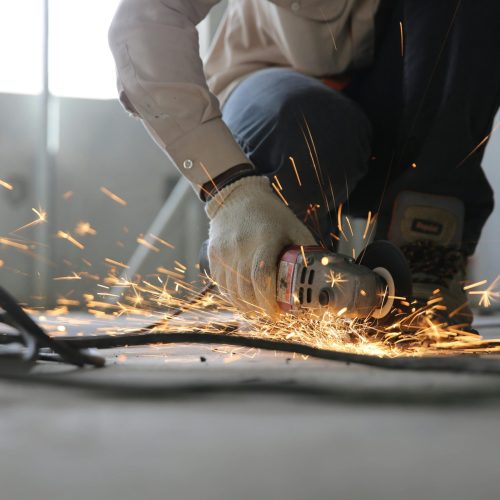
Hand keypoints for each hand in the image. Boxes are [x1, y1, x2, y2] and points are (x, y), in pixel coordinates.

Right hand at [205, 176, 315, 315]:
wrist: (237, 197)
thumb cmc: (270, 214)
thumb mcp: (293, 227)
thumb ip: (306, 251)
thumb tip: (321, 275)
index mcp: (264, 239)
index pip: (262, 277)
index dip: (268, 300)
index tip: (277, 313)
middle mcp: (241, 246)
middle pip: (246, 289)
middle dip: (259, 307)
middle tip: (270, 313)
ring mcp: (224, 251)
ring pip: (231, 290)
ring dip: (245, 305)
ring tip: (257, 308)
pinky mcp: (213, 254)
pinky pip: (221, 284)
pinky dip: (232, 296)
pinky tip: (243, 299)